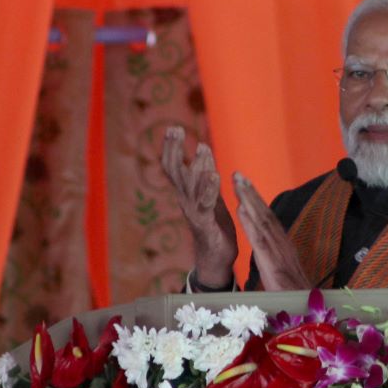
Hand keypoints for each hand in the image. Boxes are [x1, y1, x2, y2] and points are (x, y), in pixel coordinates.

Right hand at [161, 126, 236, 287]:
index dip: (171, 148)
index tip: (173, 128)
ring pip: (191, 185)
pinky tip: (214, 175)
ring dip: (197, 165)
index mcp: (187, 193)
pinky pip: (206, 204)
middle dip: (175, 150)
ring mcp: (194, 212)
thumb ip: (203, 176)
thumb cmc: (213, 225)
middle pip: (175, 171)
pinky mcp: (206, 224)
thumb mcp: (209, 196)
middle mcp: (186, 200)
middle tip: (176, 129)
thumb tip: (201, 153)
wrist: (216, 259)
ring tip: (203, 147)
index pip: (173, 167)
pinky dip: (209, 189)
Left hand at [233, 172, 310, 290]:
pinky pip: (259, 239)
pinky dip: (250, 221)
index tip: (246, 185)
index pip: (268, 220)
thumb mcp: (282, 275)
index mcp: (283, 246)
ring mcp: (278, 252)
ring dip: (249, 200)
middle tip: (238, 174)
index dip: (257, 201)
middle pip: (265, 214)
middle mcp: (282, 244)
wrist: (306, 311)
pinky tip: (241, 208)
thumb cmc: (295, 297)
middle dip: (251, 193)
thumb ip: (275, 262)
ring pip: (262, 221)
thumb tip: (269, 256)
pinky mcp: (272, 263)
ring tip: (237, 183)